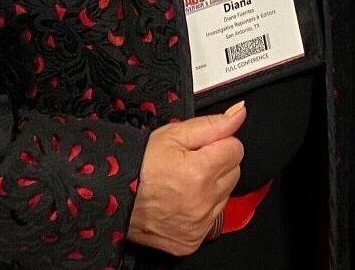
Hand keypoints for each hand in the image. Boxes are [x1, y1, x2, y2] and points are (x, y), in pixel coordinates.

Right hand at [128, 101, 246, 254]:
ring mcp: (198, 225)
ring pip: (225, 196)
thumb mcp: (174, 133)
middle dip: (218, 163)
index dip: (219, 143)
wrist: (114, 196)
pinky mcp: (192, 241)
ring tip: (185, 182)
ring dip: (212, 187)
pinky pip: (212, 219)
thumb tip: (239, 113)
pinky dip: (203, 209)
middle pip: (233, 173)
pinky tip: (183, 201)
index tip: (202, 146)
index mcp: (200, 172)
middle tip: (192, 162)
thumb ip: (212, 124)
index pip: (236, 149)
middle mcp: (203, 202)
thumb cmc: (141, 164)